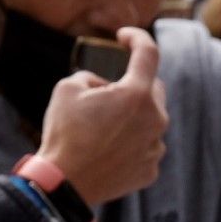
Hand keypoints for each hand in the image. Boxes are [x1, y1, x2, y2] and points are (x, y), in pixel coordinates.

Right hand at [38, 25, 169, 207]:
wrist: (65, 184)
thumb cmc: (64, 133)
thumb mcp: (67, 88)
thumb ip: (93, 77)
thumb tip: (105, 87)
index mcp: (137, 94)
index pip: (148, 53)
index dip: (137, 38)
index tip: (125, 37)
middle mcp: (155, 119)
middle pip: (153, 89)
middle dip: (134, 85)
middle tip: (108, 93)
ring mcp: (156, 147)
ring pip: (150, 121)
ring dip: (132, 117)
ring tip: (102, 129)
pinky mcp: (151, 169)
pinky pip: (145, 147)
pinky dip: (131, 144)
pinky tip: (107, 151)